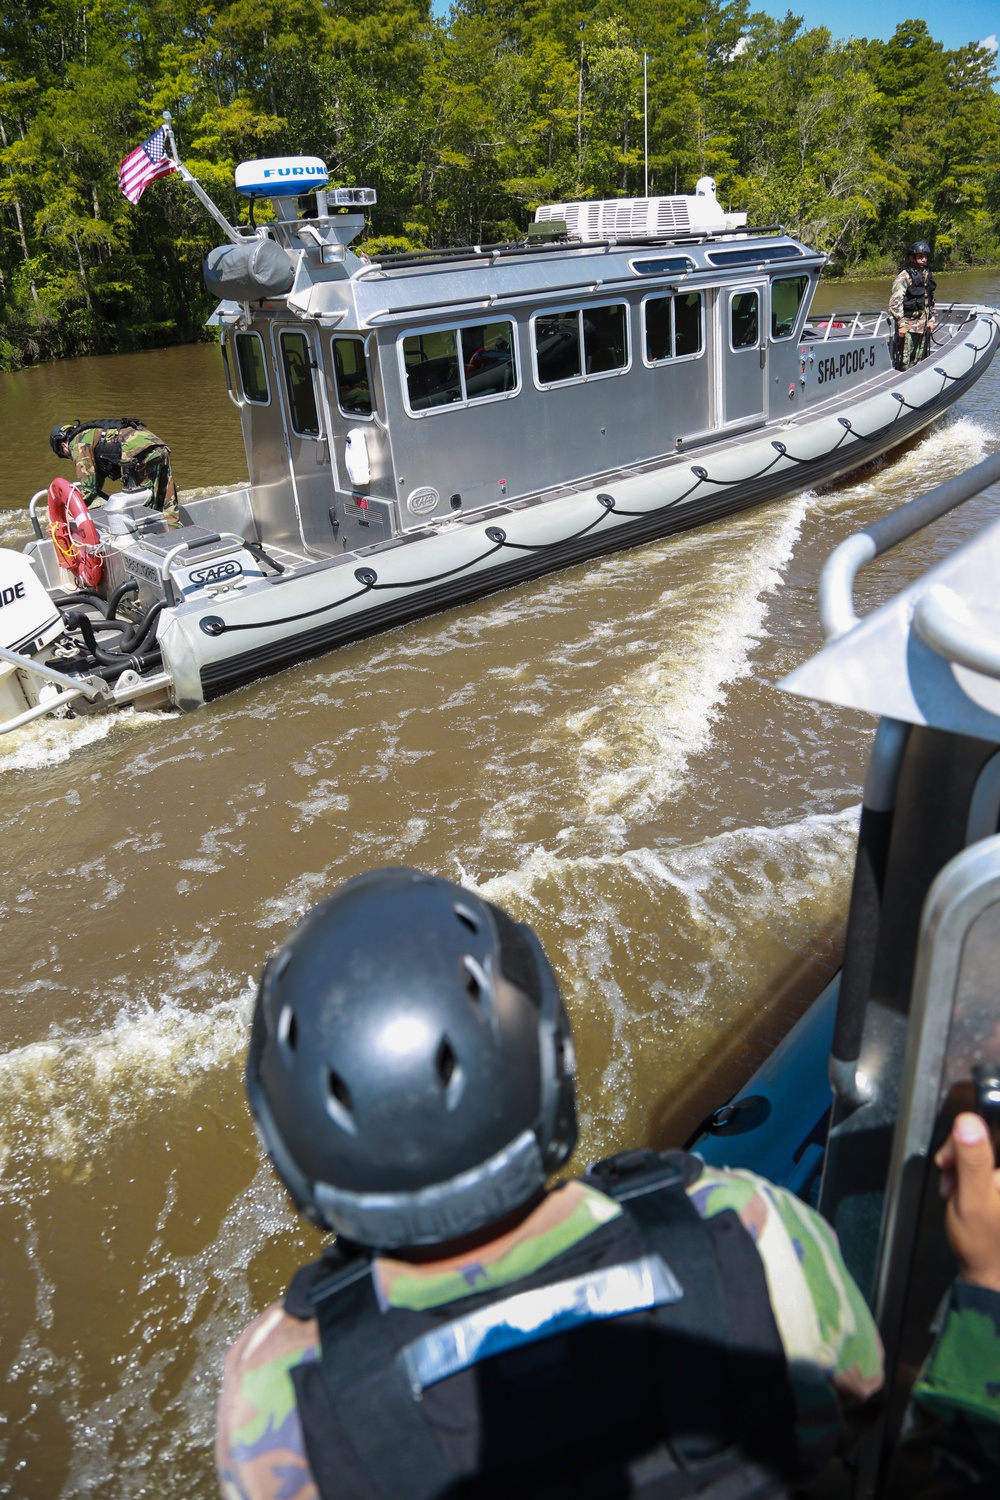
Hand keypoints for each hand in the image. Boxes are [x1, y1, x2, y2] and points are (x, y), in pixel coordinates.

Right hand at [935, 1113, 999, 1291]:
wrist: (988, 1271)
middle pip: (990, 1136)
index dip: (975, 1132)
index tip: (956, 1150)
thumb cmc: (982, 1241)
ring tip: (952, 1185)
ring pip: (985, 1147)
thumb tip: (969, 1121)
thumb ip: (972, 1160)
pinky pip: (984, 1161)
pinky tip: (959, 1187)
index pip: (995, 1127)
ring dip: (962, 1160)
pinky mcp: (998, 1182)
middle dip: (963, 1149)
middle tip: (947, 1169)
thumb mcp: (973, 1199)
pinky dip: (967, 1170)